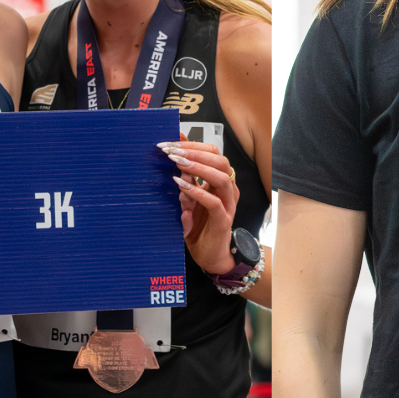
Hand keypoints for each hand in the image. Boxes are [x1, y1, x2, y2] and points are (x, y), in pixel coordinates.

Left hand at [162, 140, 241, 275]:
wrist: (209, 255)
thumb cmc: (199, 225)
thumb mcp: (188, 196)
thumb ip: (185, 178)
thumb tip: (174, 152)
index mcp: (220, 180)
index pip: (212, 153)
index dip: (193, 145)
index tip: (171, 142)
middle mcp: (227, 189)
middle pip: (219, 160)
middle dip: (195, 152)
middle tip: (172, 151)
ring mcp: (227, 204)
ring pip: (221, 177)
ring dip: (198, 168)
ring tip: (178, 164)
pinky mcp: (223, 220)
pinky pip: (214, 202)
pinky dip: (198, 192)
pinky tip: (183, 187)